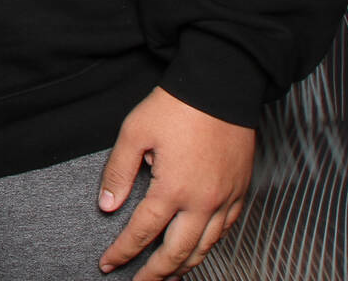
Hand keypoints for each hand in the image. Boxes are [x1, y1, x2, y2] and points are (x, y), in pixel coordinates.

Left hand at [97, 87, 253, 278]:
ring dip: (184, 266)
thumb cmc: (177, 106)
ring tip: (168, 276)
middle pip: (177, 252)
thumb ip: (119, 171)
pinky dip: (210, 246)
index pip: (142, 232)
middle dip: (155, 273)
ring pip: (205, 247)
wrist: (222, 86)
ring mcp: (225, 199)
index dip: (122, 252)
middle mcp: (202, 202)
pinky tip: (199, 249)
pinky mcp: (240, 191)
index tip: (108, 264)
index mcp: (172, 188)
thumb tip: (107, 205)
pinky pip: (226, 230)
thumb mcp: (134, 132)